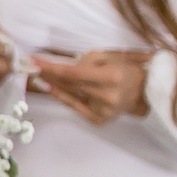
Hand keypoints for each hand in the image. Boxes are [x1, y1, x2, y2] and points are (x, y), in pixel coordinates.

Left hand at [33, 50, 151, 125]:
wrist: (144, 91)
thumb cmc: (126, 70)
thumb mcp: (111, 56)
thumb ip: (87, 60)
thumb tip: (64, 68)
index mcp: (112, 77)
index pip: (74, 73)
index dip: (52, 68)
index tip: (35, 61)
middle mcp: (107, 96)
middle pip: (70, 84)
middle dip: (50, 74)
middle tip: (32, 66)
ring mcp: (103, 110)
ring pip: (71, 94)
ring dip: (53, 84)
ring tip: (39, 76)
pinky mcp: (99, 119)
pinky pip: (75, 106)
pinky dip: (62, 96)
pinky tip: (51, 88)